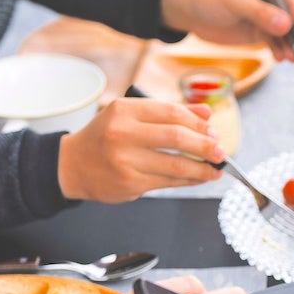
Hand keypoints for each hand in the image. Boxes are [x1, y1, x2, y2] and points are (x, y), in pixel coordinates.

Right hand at [57, 99, 223, 201]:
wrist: (73, 165)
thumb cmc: (105, 137)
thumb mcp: (131, 116)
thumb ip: (168, 113)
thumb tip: (206, 114)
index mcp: (124, 110)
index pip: (171, 112)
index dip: (198, 123)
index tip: (212, 131)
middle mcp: (122, 133)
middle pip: (176, 138)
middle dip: (205, 146)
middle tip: (220, 152)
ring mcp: (125, 160)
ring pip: (176, 165)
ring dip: (202, 168)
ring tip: (215, 169)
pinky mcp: (129, 183)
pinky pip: (168, 182)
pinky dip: (189, 180)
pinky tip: (199, 178)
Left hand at [160, 0, 293, 62]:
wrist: (190, 11)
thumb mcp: (234, 1)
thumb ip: (260, 12)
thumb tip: (286, 25)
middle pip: (291, 13)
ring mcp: (267, 13)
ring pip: (285, 30)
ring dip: (289, 44)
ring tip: (291, 58)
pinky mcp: (261, 29)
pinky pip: (275, 41)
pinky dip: (279, 49)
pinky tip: (280, 57)